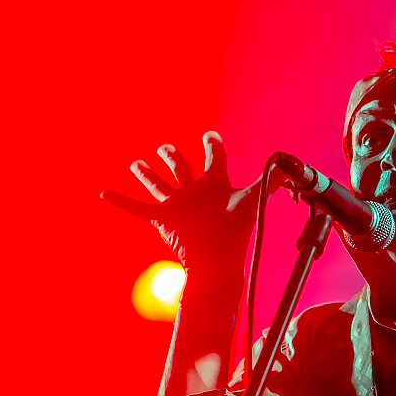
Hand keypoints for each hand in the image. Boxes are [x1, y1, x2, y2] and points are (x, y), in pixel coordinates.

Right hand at [102, 131, 261, 275]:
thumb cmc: (237, 231)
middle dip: (174, 157)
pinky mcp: (163, 219)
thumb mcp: (255, 198)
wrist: (218, 259)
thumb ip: (273, 180)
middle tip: (166, 148)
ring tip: (137, 164)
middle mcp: (196, 193)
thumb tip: (291, 164)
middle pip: (183, 169)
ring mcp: (179, 206)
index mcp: (217, 185)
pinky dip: (120, 202)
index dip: (212, 145)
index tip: (210, 135)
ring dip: (147, 174)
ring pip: (159, 185)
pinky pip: (137, 209)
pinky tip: (104, 194)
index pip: (214, 159)